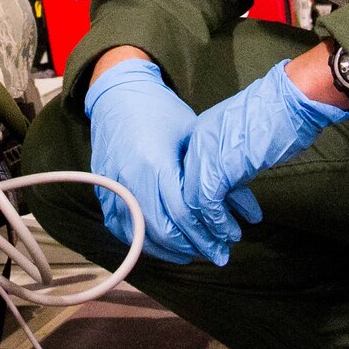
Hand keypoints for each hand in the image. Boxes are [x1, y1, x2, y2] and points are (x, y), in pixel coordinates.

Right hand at [84, 57, 225, 265]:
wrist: (118, 95)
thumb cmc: (161, 112)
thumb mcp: (194, 136)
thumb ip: (215, 175)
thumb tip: (245, 212)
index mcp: (156, 162)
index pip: (184, 213)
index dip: (209, 232)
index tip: (229, 240)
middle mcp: (131, 178)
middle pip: (165, 230)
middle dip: (195, 247)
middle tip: (217, 253)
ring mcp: (113, 187)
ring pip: (141, 236)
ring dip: (171, 250)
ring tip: (194, 254)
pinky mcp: (103, 191)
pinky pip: (122, 228)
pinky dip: (144, 241)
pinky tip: (164, 246)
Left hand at [181, 59, 348, 250]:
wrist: (290, 100)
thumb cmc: (280, 112)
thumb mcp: (246, 136)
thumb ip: (233, 156)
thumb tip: (235, 176)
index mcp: (202, 133)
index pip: (190, 177)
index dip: (199, 206)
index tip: (210, 225)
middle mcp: (196, 143)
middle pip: (183, 192)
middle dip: (196, 225)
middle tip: (209, 245)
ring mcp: (203, 154)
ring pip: (191, 203)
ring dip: (207, 232)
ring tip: (222, 248)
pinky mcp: (216, 167)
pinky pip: (207, 203)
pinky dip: (217, 223)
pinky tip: (230, 234)